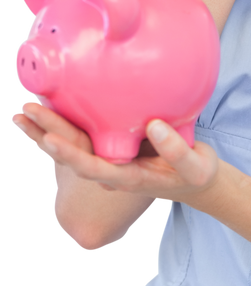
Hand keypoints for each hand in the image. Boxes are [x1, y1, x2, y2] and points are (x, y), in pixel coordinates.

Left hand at [10, 101, 218, 202]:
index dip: (69, 154)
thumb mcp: (195, 166)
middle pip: (72, 152)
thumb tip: (152, 126)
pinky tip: (46, 106)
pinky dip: (60, 122)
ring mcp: (107, 158)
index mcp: (126, 177)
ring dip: (43, 129)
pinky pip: (80, 135)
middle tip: (21, 113)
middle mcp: (109, 170)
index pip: (91, 166)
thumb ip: (175, 150)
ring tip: (19, 113)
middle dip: (44, 134)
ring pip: (71, 144)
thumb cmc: (195, 172)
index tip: (49, 139)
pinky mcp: (110, 146)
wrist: (194, 179)